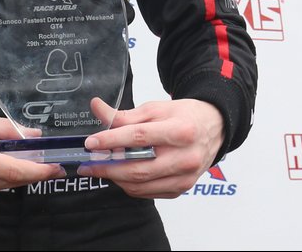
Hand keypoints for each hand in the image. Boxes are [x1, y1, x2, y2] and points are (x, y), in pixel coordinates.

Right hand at [0, 109, 63, 203]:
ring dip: (15, 176)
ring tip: (26, 162)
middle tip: (49, 163)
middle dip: (31, 173)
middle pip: (9, 181)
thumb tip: (32, 136)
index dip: (38, 170)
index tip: (55, 167)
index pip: (12, 169)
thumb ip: (4, 128)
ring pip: (0, 188)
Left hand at [76, 96, 223, 198]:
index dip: (111, 141)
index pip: (139, 138)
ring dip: (116, 178)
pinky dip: (131, 186)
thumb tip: (96, 108)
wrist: (213, 129)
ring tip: (101, 168)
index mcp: (180, 131)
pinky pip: (149, 193)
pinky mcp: (182, 189)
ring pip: (141, 185)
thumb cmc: (183, 116)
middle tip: (88, 164)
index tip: (91, 143)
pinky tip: (121, 175)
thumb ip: (125, 114)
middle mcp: (185, 157)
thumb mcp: (156, 108)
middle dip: (108, 168)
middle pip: (138, 168)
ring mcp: (185, 177)